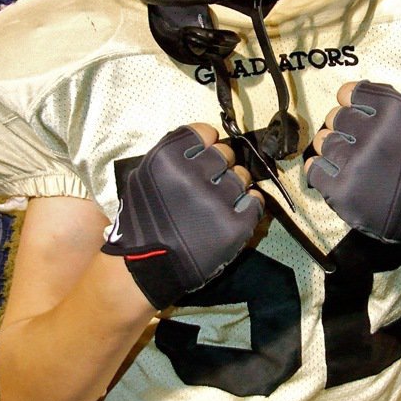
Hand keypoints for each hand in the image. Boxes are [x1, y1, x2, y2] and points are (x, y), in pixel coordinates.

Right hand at [102, 124, 263, 308]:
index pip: (204, 132)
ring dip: (233, 186)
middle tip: (210, 182)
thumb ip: (172, 155)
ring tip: (219, 202)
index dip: (206, 143)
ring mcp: (216, 201)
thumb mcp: (144, 177)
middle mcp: (192, 176)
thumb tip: (205, 139)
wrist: (146, 267)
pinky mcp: (234, 226)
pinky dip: (249, 203)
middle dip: (219, 165)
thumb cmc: (145, 220)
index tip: (203, 154)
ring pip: (242, 176)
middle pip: (225, 153)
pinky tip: (236, 210)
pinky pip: (255, 201)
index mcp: (167, 160)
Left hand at [305, 81, 400, 257]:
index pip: (349, 92)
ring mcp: (355, 163)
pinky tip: (335, 175)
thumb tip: (348, 95)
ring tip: (349, 162)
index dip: (350, 103)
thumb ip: (386, 103)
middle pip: (335, 117)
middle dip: (343, 128)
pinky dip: (321, 171)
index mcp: (395, 112)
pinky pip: (314, 169)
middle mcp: (373, 133)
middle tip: (356, 144)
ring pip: (323, 141)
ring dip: (333, 150)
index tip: (355, 115)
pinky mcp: (341, 190)